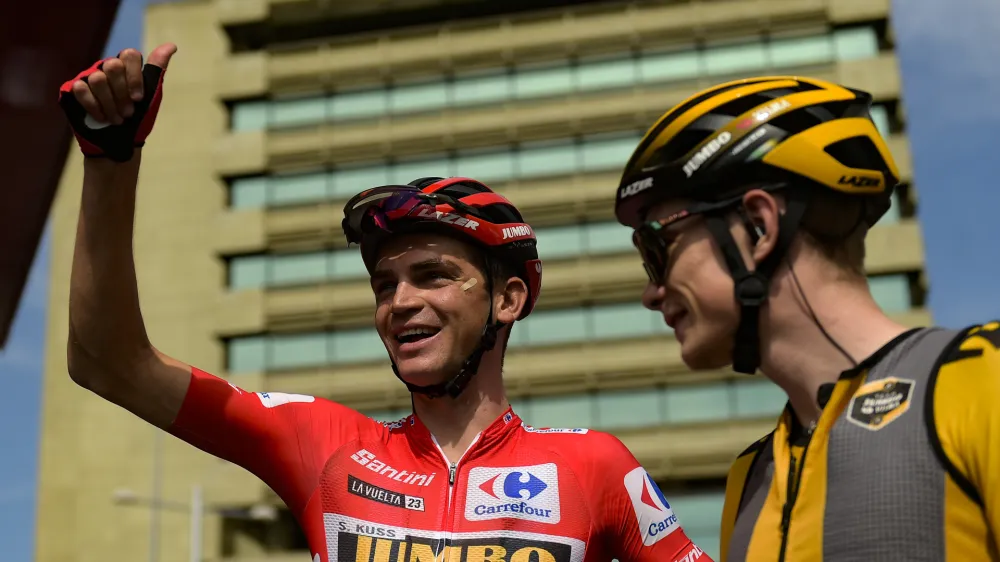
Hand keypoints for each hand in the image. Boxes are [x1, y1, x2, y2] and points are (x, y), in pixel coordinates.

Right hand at [59, 43, 176, 161]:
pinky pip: (81, 88)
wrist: (121, 144)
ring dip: (110, 104)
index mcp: (127, 68)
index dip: (134, 78)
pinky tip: (100, 118)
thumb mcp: (152, 96)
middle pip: (113, 65)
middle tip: (128, 112)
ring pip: (97, 79)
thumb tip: (171, 46)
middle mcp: (106, 68)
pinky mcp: (73, 89)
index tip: (138, 99)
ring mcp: (89, 77)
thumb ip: (157, 70)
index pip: (130, 55)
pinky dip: (94, 106)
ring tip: (116, 119)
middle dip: (122, 94)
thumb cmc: (138, 120)